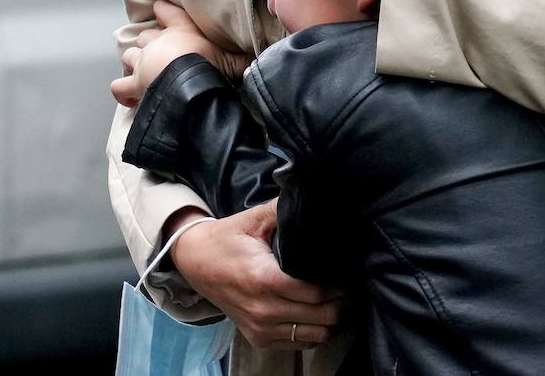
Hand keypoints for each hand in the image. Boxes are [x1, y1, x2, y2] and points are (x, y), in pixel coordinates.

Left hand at [111, 0, 249, 107]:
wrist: (188, 84)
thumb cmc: (210, 66)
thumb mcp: (233, 61)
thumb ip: (243, 59)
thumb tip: (262, 59)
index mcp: (180, 31)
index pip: (167, 12)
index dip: (163, 10)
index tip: (159, 8)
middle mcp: (157, 44)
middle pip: (145, 37)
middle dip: (149, 43)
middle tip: (158, 51)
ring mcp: (142, 63)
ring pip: (129, 56)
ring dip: (134, 62)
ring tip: (142, 70)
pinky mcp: (134, 84)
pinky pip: (119, 86)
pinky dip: (123, 90)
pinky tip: (130, 95)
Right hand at [167, 203, 345, 348]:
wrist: (195, 263)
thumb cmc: (228, 238)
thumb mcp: (255, 218)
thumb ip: (284, 209)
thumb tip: (314, 201)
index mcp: (264, 279)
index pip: (318, 293)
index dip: (340, 287)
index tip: (350, 275)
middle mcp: (263, 310)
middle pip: (322, 318)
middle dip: (342, 304)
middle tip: (350, 288)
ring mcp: (260, 328)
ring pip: (315, 336)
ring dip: (331, 321)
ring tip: (338, 302)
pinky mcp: (258, 339)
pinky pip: (299, 345)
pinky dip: (314, 332)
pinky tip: (319, 315)